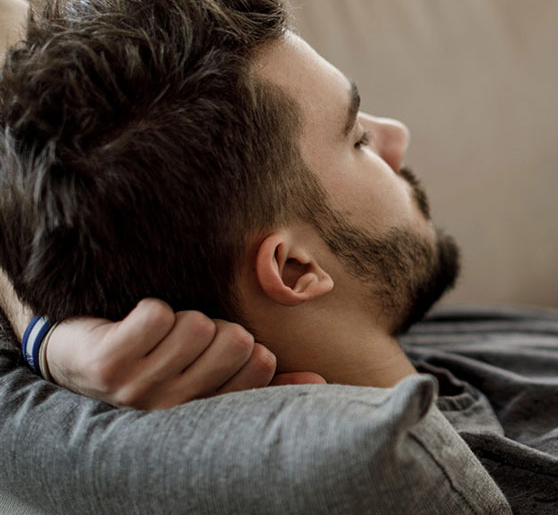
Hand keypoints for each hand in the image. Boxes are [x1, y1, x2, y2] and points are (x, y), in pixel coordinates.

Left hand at [43, 299, 325, 409]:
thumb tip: (318, 382)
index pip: (258, 360)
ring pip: (195, 324)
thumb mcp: (208, 377)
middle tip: (180, 343)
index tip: (214, 349)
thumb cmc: (152, 364)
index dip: (242, 340)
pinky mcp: (109, 365)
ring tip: (155, 338)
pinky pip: (157, 314)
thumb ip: (261, 380)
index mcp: (202, 411)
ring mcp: (138, 391)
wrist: (73, 361)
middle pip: (233, 339)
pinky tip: (132, 329)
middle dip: (211, 326)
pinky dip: (148, 310)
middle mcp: (174, 410)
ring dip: (177, 318)